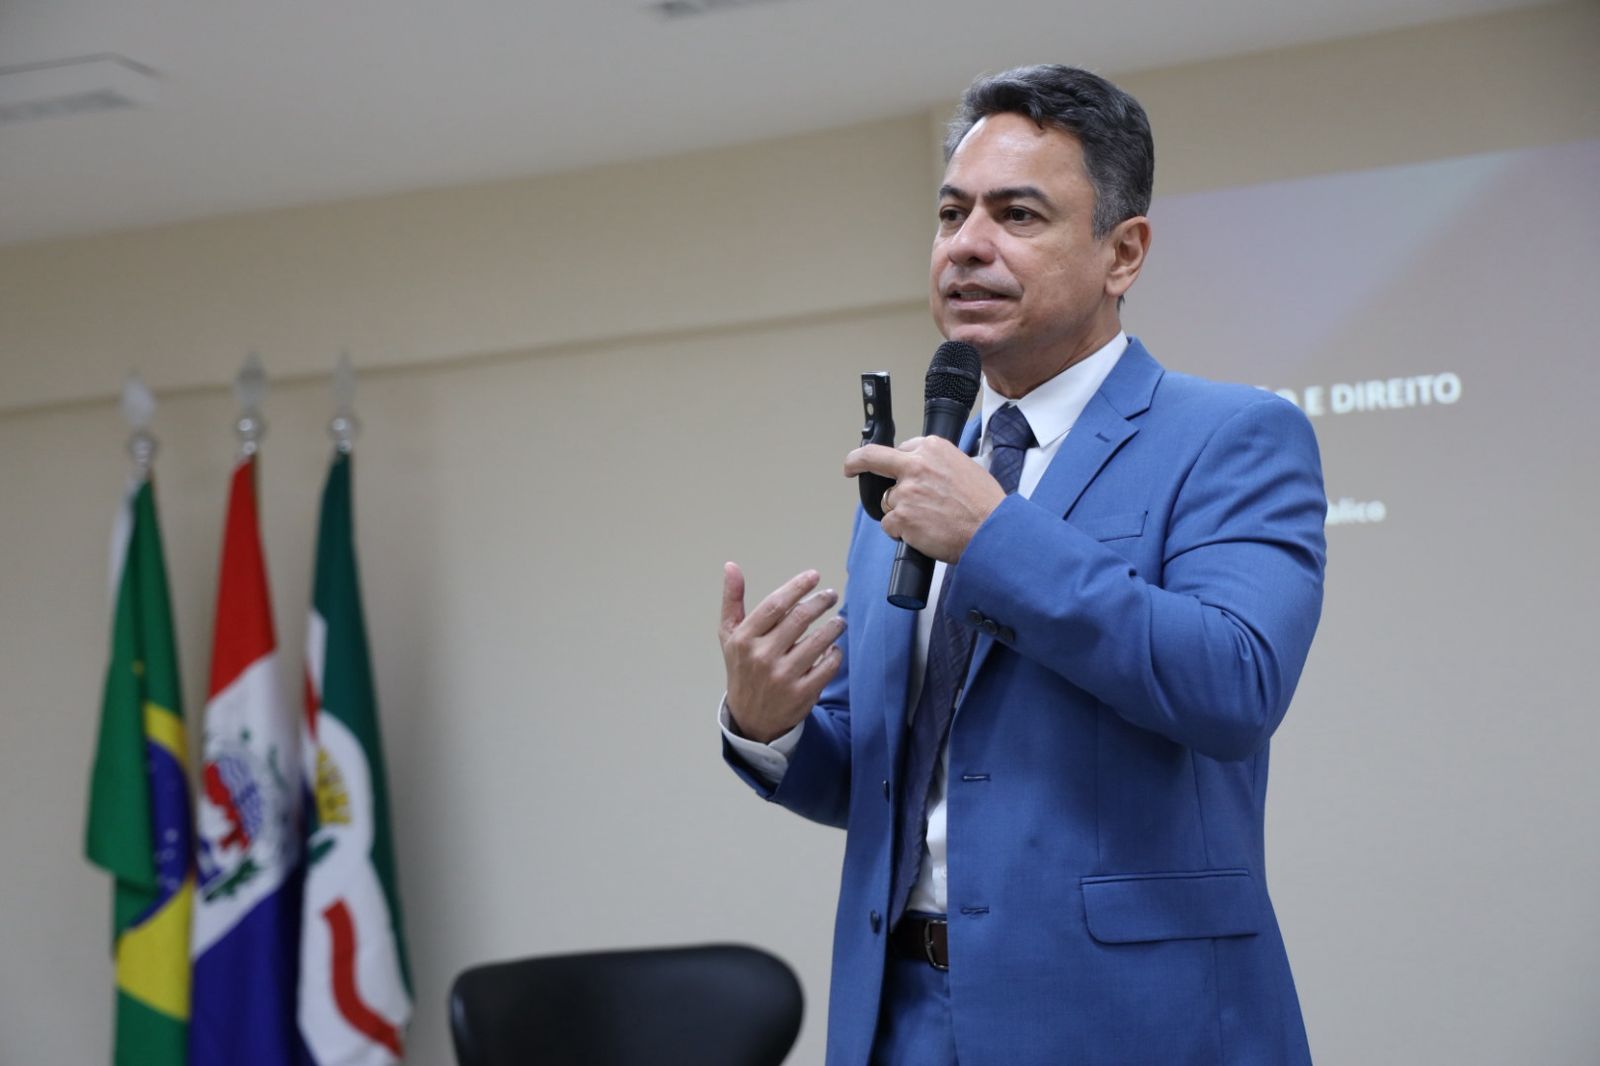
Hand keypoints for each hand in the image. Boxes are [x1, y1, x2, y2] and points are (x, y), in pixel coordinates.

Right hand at [719, 563, 845, 742]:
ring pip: (819, 641)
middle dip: (821, 602)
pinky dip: (835, 653)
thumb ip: (732, 600)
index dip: (798, 587)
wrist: (750, 719)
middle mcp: (762, 657)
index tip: (814, 576)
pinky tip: (834, 647)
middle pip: (800, 618)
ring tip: (838, 621)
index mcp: (744, 639)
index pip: (776, 605)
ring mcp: (783, 677)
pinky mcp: (802, 694)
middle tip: (831, 595)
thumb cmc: (743, 667)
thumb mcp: (730, 635)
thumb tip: (731, 566)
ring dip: (834, 626)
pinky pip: (828, 666)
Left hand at [843, 437, 1004, 561]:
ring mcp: (905, 492)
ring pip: (887, 501)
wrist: (990, 532)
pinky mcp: (900, 517)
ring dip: (900, 512)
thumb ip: (938, 466)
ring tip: (928, 520)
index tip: (887, 462)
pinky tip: (923, 533)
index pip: (902, 448)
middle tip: (850, 467)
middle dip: (856, 462)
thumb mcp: (965, 467)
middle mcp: (915, 465)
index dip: (900, 462)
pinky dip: (901, 532)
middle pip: (872, 459)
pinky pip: (889, 525)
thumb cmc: (984, 505)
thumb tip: (926, 474)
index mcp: (932, 448)